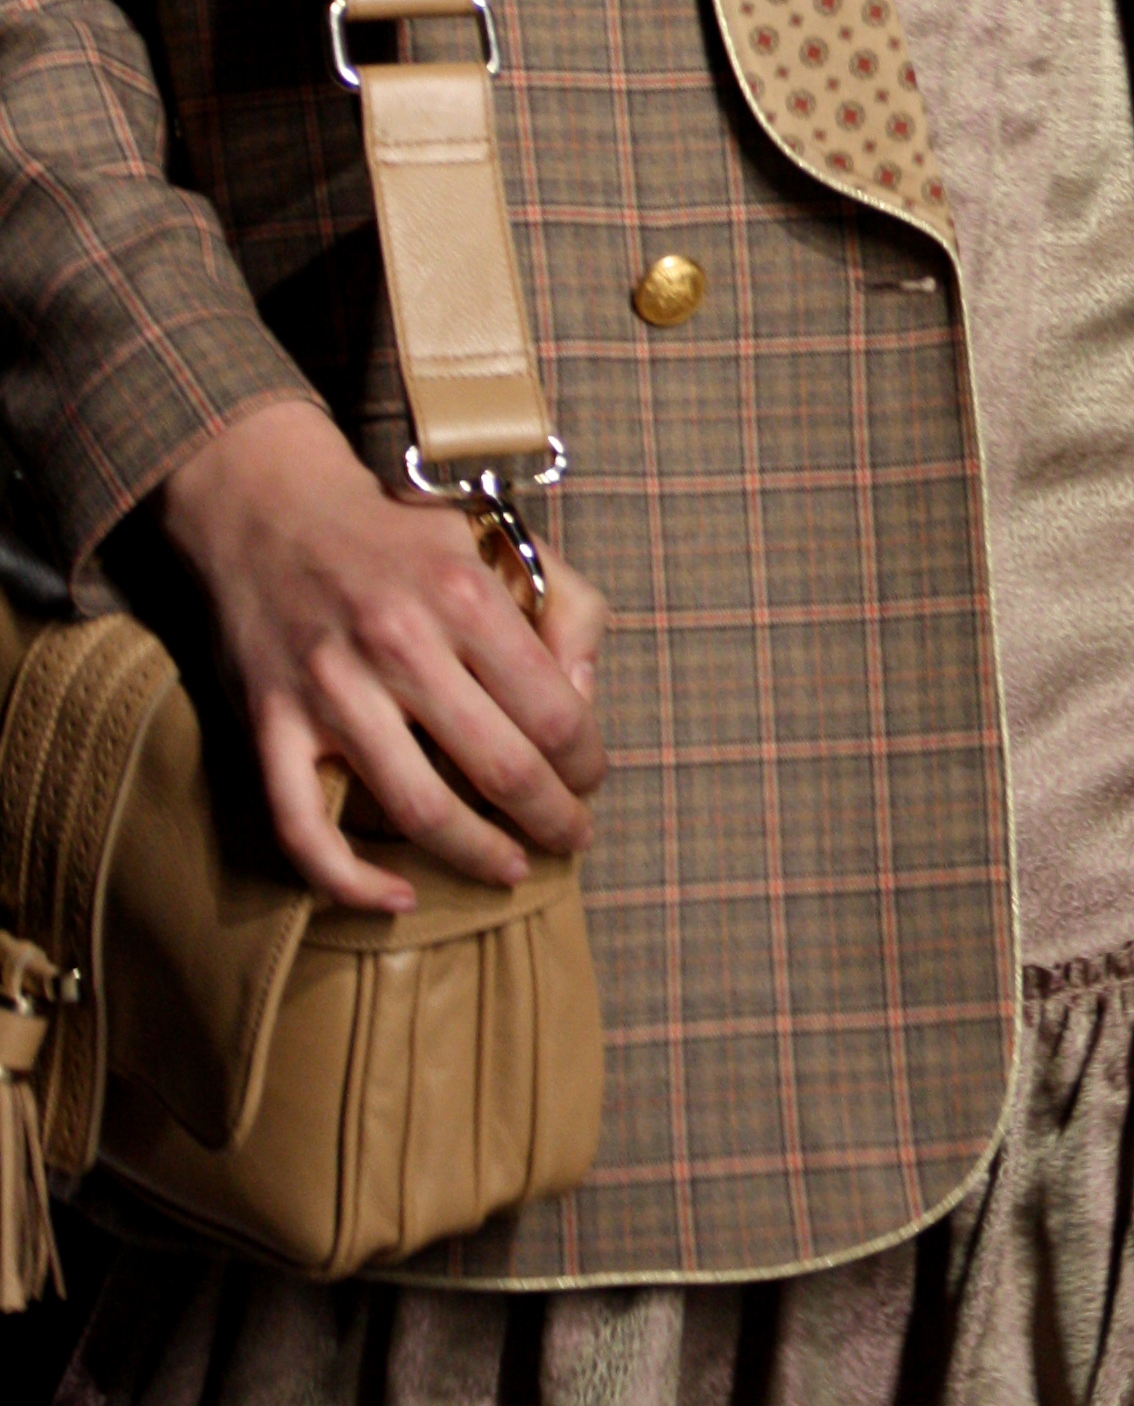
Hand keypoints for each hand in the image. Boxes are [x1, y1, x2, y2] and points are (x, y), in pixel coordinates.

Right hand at [156, 395, 607, 912]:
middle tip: (571, 837)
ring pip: (419, 811)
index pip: (555, 711)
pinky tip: (399, 899)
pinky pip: (304, 833)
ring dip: (478, 858)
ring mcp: (329, 691)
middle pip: (502, 769)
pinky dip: (352, 883)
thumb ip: (564, 606)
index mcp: (464, 594)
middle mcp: (400, 643)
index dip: (587, 762)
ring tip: (512, 869)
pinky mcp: (270, 726)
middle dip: (553, 819)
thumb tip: (586, 696)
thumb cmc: (399, 532)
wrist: (269, 506)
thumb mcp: (496, 536)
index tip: (592, 779)